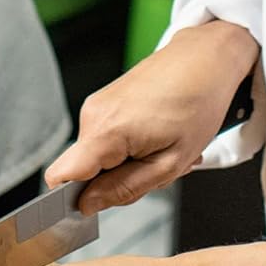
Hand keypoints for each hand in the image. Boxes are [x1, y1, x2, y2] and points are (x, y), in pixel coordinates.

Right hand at [47, 21, 259, 213]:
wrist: (206, 58)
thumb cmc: (198, 102)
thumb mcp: (171, 162)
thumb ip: (125, 188)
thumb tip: (88, 205)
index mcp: (105, 132)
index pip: (60, 177)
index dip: (70, 200)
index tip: (97, 207)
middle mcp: (92, 115)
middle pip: (83, 172)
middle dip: (115, 182)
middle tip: (156, 169)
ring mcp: (97, 106)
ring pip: (98, 158)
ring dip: (128, 164)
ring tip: (163, 148)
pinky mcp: (105, 102)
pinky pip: (106, 140)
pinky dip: (130, 148)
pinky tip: (158, 136)